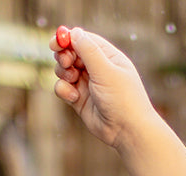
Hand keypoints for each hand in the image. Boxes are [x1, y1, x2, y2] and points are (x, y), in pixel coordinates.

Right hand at [50, 27, 156, 152]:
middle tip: (66, 63)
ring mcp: (88, 85)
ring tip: (72, 81)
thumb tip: (74, 32)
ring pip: (64, 70)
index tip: (56, 42)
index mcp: (109, 58)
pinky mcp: (80, 100)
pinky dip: (64, 90)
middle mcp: (98, 69)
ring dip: (63, 73)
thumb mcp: (106, 71)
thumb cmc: (123, 100)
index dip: (68, 38)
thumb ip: (89, 50)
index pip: (84, 40)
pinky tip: (74, 98)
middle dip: (64, 56)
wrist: (129, 133)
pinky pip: (63, 88)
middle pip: (70, 53)